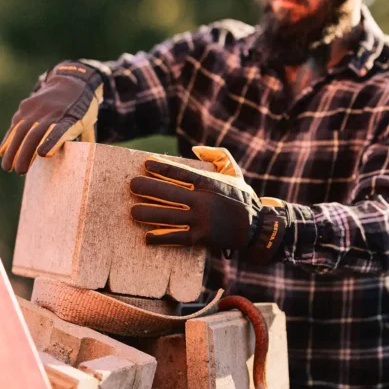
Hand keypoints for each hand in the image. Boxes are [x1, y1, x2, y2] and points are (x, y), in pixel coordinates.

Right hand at [0, 61, 103, 174]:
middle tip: (20, 171)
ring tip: (7, 167)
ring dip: (12, 150)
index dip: (51, 141)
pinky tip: (3, 152)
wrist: (73, 82)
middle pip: (36, 133)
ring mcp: (37, 107)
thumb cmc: (83, 111)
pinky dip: (9, 139)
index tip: (43, 155)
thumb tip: (84, 165)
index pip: (60, 130)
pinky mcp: (26, 106)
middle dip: (25, 153)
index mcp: (71, 118)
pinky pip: (16, 124)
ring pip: (21, 129)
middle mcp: (52, 111)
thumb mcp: (88, 124)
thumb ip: (83, 142)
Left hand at [130, 146, 289, 263]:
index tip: (146, 164)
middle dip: (148, 188)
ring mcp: (201, 220)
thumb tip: (195, 150)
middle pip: (170, 193)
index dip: (162, 167)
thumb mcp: (234, 171)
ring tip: (133, 211)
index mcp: (209, 183)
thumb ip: (217, 155)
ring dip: (149, 213)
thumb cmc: (242, 196)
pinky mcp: (201, 238)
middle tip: (131, 185)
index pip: (181, 173)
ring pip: (169, 216)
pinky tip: (146, 237)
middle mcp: (203, 200)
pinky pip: (177, 238)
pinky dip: (161, 238)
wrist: (256, 226)